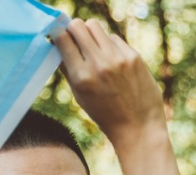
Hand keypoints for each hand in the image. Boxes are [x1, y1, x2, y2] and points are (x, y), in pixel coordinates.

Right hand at [54, 19, 166, 146]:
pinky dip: (108, 45)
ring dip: (90, 33)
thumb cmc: (105, 115)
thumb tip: (59, 47)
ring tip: (92, 48)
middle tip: (74, 38)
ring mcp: (117, 58)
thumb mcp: (80, 97)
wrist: (137, 126)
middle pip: (78, 25)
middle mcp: (98, 63)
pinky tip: (112, 61)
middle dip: (72, 29)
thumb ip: (69, 71)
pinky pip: (113, 38)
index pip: (63, 39)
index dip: (58, 34)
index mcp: (81, 77)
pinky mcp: (133, 56)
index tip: (58, 36)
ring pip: (95, 26)